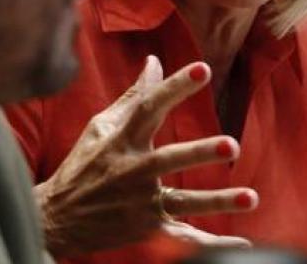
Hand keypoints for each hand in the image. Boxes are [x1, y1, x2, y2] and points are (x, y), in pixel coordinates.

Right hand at [35, 55, 256, 255]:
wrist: (55, 219)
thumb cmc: (83, 165)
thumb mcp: (101, 126)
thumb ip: (135, 96)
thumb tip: (155, 61)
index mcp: (123, 140)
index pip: (151, 107)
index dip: (175, 87)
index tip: (203, 69)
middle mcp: (133, 171)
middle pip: (170, 159)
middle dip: (200, 153)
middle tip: (231, 146)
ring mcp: (141, 203)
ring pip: (184, 201)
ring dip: (218, 202)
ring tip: (250, 198)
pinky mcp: (147, 229)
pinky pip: (183, 238)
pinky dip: (210, 245)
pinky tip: (240, 245)